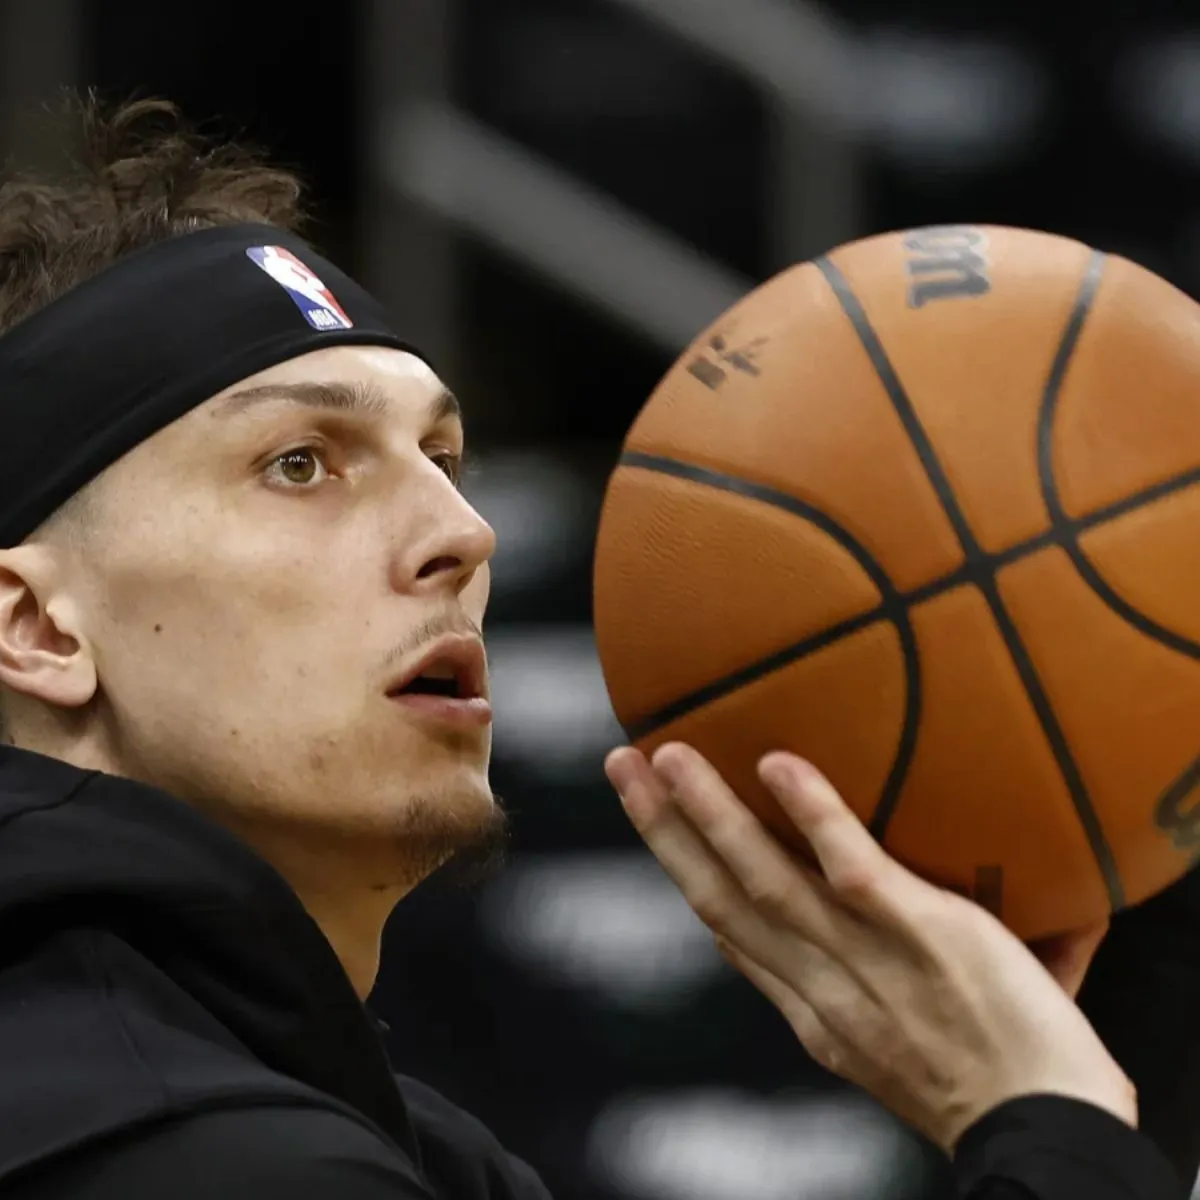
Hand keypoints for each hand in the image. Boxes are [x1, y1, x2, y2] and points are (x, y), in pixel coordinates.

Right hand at [606, 743, 1136, 1152]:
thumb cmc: (1015, 1088)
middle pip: (717, 898)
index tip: (664, 834)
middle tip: (625, 766)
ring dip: (703, 813)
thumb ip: (907, 975)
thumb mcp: (924, 1042)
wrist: (1053, 1135)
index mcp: (816, 1015)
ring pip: (759, 879)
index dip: (690, 878)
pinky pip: (848, 865)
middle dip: (661, 830)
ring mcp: (861, 960)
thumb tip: (946, 902)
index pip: (736, 937)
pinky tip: (777, 763)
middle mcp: (818, 988)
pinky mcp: (916, 934)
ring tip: (668, 752)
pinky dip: (810, 814)